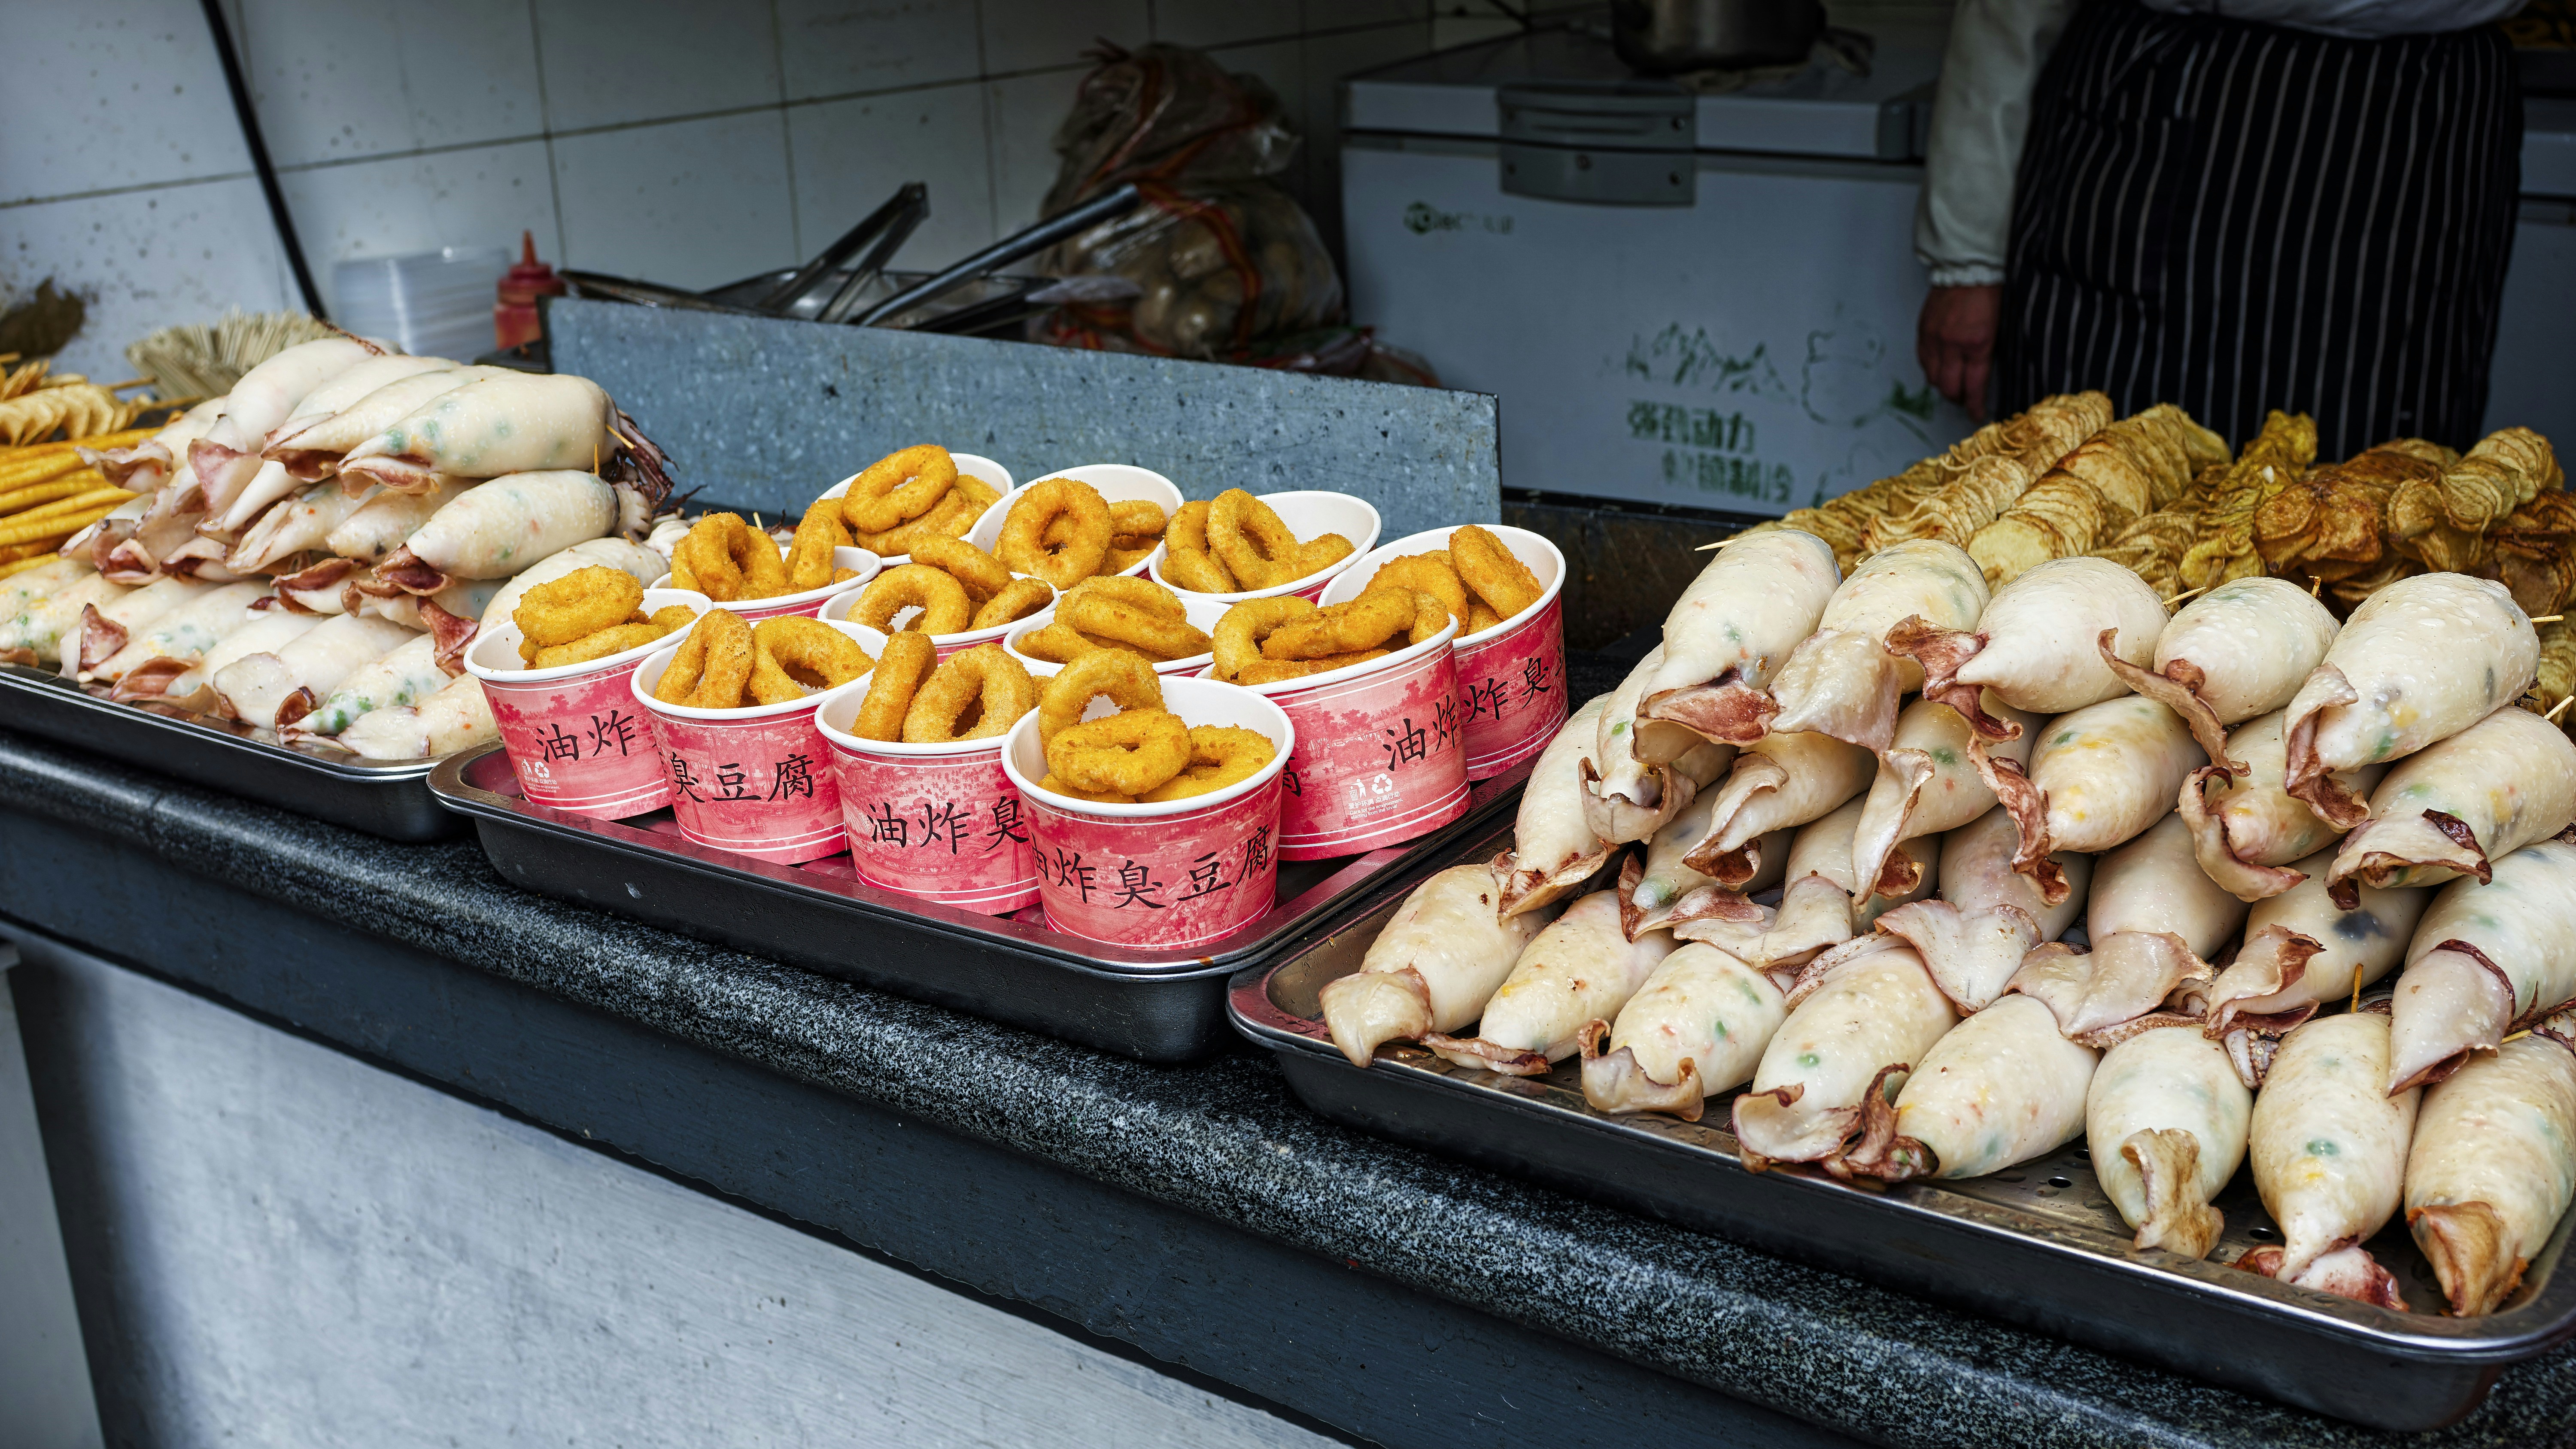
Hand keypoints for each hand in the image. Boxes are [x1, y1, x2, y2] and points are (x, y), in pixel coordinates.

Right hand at [1918, 284, 2000, 421]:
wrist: (1968, 268)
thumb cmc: (1990, 295)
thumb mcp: (1998, 328)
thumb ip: (1986, 354)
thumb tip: (1979, 378)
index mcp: (1978, 344)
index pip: (1974, 386)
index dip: (1974, 405)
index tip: (1976, 413)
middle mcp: (1953, 345)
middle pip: (1949, 387)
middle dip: (1957, 398)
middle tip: (1964, 399)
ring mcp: (1934, 338)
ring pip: (1933, 377)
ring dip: (1943, 384)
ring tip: (1952, 383)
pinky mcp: (1923, 331)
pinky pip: (1923, 360)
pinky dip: (1931, 369)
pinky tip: (1939, 367)